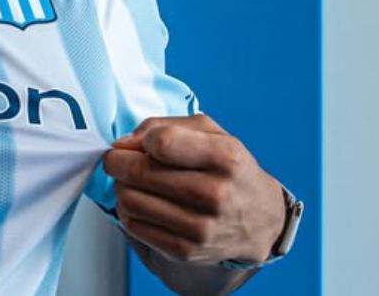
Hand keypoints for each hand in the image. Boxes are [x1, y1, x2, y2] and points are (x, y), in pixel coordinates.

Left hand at [103, 114, 285, 265]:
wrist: (261, 220)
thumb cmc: (231, 170)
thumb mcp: (213, 134)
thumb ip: (167, 126)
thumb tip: (125, 143)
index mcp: (225, 157)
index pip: (162, 143)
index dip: (137, 141)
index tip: (133, 144)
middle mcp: (216, 194)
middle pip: (139, 173)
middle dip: (117, 162)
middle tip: (117, 161)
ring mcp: (201, 227)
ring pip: (130, 200)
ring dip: (121, 187)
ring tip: (132, 183)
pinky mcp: (187, 251)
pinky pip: (134, 227)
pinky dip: (128, 212)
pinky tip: (142, 204)